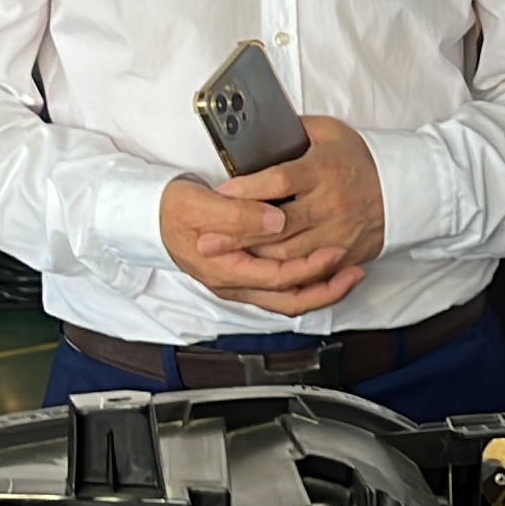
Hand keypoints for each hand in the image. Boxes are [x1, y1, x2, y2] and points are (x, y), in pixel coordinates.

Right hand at [160, 177, 360, 315]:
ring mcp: (240, 282)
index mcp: (226, 271)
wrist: (149, 216)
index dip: (311, 269)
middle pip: (290, 299)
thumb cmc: (172, 209)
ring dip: (320, 287)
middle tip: (354, 269)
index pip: (279, 280)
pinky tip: (322, 266)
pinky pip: (281, 286)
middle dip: (326, 288)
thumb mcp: (201, 206)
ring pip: (288, 298)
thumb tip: (277, 220)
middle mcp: (235, 284)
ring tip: (349, 272)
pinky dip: (304, 280)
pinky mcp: (244, 273)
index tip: (336, 252)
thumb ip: (239, 215)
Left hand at [211, 117, 387, 271]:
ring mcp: (336, 232)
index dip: (247, 190)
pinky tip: (257, 268)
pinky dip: (280, 270)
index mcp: (323, 170)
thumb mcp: (331, 132)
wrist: (403, 190)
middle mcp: (329, 204)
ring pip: (288, 253)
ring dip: (254, 256)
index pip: (279, 181)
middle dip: (238, 235)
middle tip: (205, 242)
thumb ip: (296, 130)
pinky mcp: (342, 253)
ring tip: (224, 257)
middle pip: (276, 224)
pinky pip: (307, 268)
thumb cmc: (360, 159)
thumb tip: (262, 128)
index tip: (220, 194)